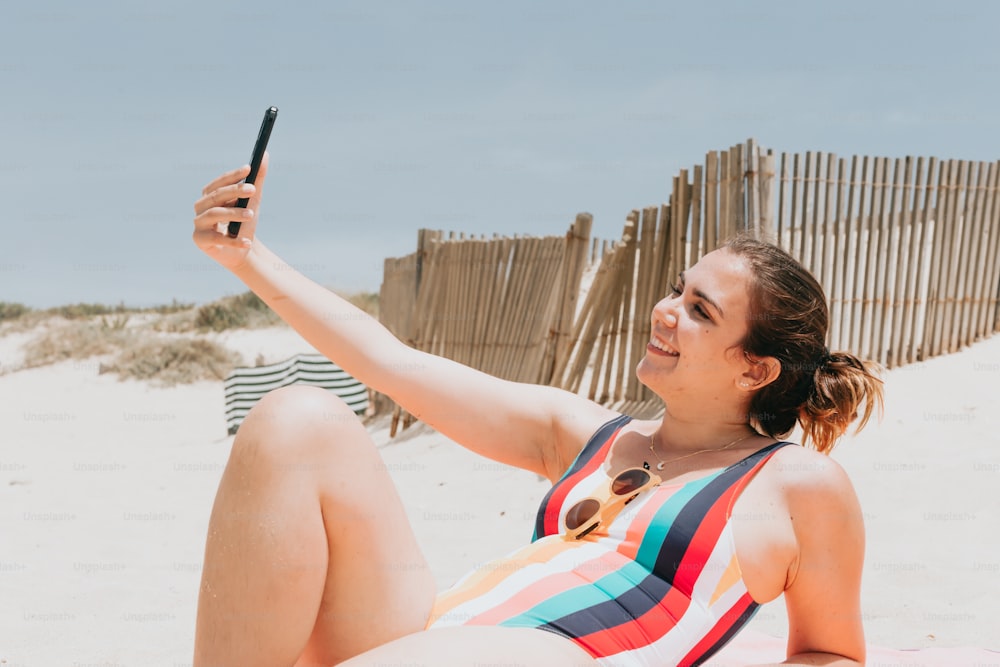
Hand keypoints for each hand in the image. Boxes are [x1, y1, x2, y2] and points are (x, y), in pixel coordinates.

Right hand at [192, 152, 268, 269]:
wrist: (242, 252)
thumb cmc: (244, 223)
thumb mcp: (253, 200)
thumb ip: (257, 179)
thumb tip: (265, 154)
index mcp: (210, 195)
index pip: (219, 182)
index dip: (233, 175)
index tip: (249, 168)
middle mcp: (201, 207)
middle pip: (216, 196)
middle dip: (234, 192)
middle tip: (252, 190)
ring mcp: (199, 224)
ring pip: (214, 214)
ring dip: (234, 213)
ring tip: (252, 214)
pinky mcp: (201, 241)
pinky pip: (217, 239)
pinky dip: (233, 240)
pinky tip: (247, 242)